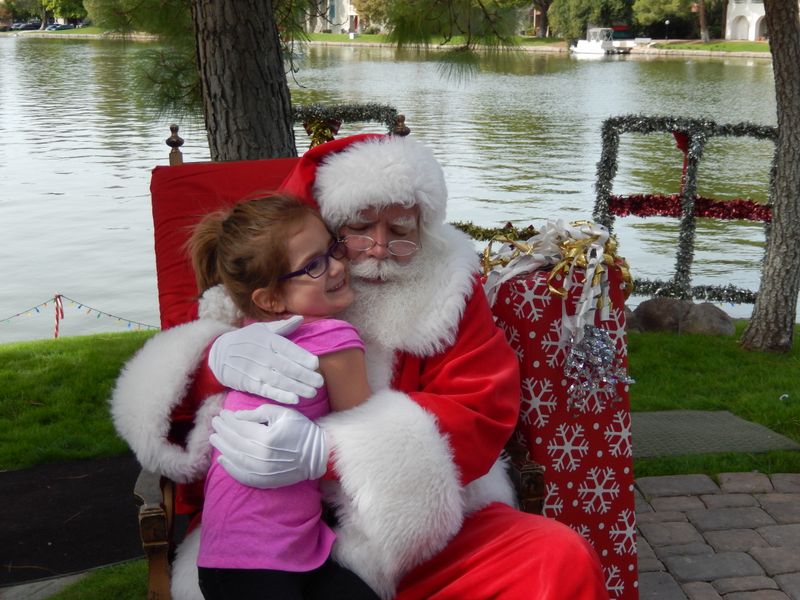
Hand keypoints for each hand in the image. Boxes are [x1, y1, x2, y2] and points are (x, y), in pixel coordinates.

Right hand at [208, 316, 323, 404]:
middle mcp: (262, 355)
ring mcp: (255, 370)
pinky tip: (294, 399)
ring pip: (279, 380)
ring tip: (312, 393)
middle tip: (320, 382)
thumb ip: (282, 326)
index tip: (315, 364)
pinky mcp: (250, 384)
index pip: (288, 349)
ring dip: (297, 387)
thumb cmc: (246, 340)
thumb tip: (300, 318)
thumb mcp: (261, 329)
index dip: (302, 357)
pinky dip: (280, 395)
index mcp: (268, 340)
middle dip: (304, 375)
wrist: (219, 354)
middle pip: (286, 367)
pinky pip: (267, 391)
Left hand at [210, 404, 328, 488]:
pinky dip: (230, 467)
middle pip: (235, 442)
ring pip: (235, 458)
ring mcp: (262, 471)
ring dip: (222, 448)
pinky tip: (222, 459)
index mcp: (267, 437)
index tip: (222, 414)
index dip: (229, 421)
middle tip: (214, 424)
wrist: (317, 454)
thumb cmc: (301, 430)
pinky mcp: (264, 481)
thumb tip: (237, 416)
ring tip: (215, 438)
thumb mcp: (283, 413)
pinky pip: (242, 475)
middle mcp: (262, 456)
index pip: (240, 428)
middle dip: (222, 432)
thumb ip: (259, 413)